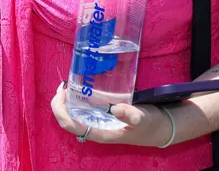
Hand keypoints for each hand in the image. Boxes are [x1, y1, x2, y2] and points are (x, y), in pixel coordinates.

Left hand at [50, 82, 173, 146]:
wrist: (159, 128)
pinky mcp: (101, 118)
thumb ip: (131, 115)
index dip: (60, 109)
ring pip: (73, 115)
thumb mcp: (142, 118)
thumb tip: (116, 109)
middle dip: (59, 103)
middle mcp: (94, 130)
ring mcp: (96, 124)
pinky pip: (82, 111)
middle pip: (67, 119)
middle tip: (62, 85)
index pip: (70, 125)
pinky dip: (77, 100)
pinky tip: (80, 88)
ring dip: (66, 101)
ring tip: (67, 84)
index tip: (62, 92)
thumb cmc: (149, 125)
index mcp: (99, 134)